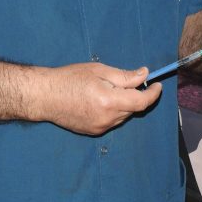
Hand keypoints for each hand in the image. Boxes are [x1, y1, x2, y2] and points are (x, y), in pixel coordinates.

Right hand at [36, 63, 161, 134]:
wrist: (44, 96)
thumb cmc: (69, 78)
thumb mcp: (99, 70)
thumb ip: (124, 76)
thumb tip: (145, 75)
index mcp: (109, 101)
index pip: (141, 102)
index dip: (153, 94)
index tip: (157, 85)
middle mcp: (107, 118)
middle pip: (132, 108)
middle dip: (135, 95)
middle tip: (124, 81)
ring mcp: (99, 128)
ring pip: (123, 115)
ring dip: (124, 103)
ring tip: (106, 89)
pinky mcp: (93, 132)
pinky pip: (111, 121)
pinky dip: (113, 110)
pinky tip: (99, 99)